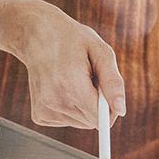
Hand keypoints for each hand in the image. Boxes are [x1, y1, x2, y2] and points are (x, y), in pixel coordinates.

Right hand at [10, 3, 125, 127]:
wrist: (38, 36)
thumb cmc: (73, 40)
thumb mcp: (100, 51)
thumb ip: (113, 82)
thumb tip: (121, 111)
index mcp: (70, 85)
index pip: (99, 118)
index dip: (109, 107)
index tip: (104, 90)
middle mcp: (54, 101)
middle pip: (92, 122)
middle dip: (96, 103)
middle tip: (88, 79)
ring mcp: (44, 110)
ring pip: (81, 123)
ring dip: (84, 105)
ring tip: (75, 81)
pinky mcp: (39, 116)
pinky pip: (68, 121)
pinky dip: (71, 108)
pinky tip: (63, 88)